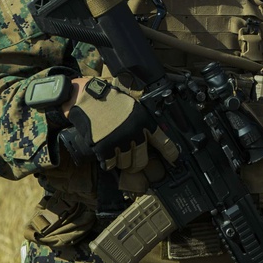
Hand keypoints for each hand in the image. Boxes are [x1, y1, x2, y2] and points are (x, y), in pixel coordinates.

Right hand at [64, 78, 178, 176]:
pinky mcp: (104, 148)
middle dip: (137, 164)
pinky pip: (110, 164)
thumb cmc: (111, 100)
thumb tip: (151, 139)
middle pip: (142, 161)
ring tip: (116, 153)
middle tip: (133, 163)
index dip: (170, 154)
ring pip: (126, 164)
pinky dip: (108, 162)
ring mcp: (120, 142)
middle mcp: (135, 134)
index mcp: (145, 122)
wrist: (88, 97)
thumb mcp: (134, 108)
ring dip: (121, 162)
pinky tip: (105, 155)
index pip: (164, 142)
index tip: (174, 161)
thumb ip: (143, 123)